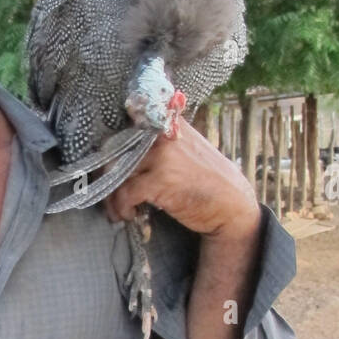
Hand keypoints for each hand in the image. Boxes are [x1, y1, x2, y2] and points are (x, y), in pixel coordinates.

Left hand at [103, 115, 260, 239]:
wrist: (231, 204)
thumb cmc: (208, 180)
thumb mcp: (188, 149)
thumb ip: (163, 143)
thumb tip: (127, 150)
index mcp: (168, 123)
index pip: (127, 126)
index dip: (112, 148)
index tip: (108, 167)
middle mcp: (162, 134)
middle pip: (116, 150)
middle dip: (107, 175)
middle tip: (109, 193)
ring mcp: (162, 156)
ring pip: (117, 173)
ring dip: (112, 196)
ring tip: (117, 210)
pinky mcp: (160, 180)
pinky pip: (125, 194)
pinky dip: (121, 208)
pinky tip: (128, 215)